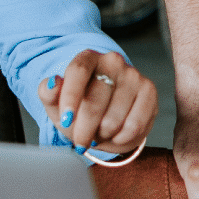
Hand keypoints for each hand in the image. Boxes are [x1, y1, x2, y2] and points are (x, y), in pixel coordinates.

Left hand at [39, 51, 157, 154]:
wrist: (106, 115)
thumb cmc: (79, 108)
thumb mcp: (57, 104)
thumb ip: (48, 93)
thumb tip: (51, 83)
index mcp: (87, 58)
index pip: (78, 71)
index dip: (70, 97)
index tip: (65, 120)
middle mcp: (112, 61)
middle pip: (94, 102)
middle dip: (84, 130)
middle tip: (80, 140)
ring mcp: (133, 75)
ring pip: (114, 119)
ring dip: (102, 135)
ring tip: (99, 133)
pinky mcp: (149, 91)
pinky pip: (134, 125)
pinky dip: (121, 138)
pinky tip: (116, 134)